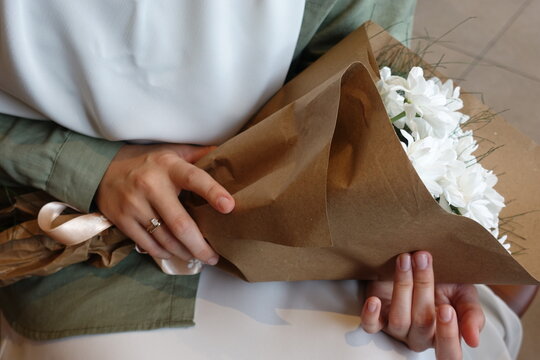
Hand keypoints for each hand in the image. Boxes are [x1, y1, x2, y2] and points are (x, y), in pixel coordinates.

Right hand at [95, 143, 234, 263]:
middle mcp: (151, 185)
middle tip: (213, 257)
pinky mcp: (121, 219)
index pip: (194, 179)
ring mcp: (134, 205)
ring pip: (165, 239)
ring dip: (184, 252)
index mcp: (168, 166)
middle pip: (180, 224)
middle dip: (200, 245)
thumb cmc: (148, 162)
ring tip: (198, 257)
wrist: (101, 169)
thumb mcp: (172, 152)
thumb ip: (199, 155)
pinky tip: (175, 254)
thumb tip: (228, 154)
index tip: (229, 206)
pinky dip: (165, 253)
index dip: (213, 192)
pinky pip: (148, 244)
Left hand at [360, 252, 484, 358]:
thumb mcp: (464, 294)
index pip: (449, 353)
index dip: (447, 335)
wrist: (419, 265)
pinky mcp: (378, 317)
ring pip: (399, 319)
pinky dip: (371, 315)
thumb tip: (473, 339)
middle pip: (422, 323)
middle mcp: (420, 336)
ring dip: (402, 286)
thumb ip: (472, 314)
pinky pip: (371, 325)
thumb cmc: (444, 283)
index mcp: (444, 335)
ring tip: (405, 260)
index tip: (446, 308)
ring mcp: (397, 328)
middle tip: (423, 260)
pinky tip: (374, 301)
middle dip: (423, 288)